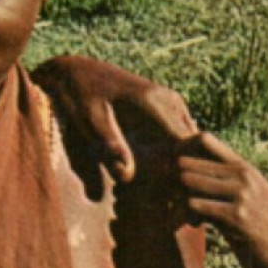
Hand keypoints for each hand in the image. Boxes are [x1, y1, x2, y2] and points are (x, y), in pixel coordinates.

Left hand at [35, 55, 195, 182]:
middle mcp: (171, 102)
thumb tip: (127, 176)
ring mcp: (173, 104)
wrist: (75, 71)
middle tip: (157, 197)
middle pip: (192, 147)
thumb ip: (109, 145)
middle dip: (178, 174)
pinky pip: (180, 138)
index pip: (184, 146)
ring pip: (189, 145)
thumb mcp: (88, 119)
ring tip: (155, 189)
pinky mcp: (169, 109)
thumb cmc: (78, 94)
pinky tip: (151, 173)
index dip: (176, 174)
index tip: (159, 194)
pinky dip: (171, 157)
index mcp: (155, 103)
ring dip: (176, 167)